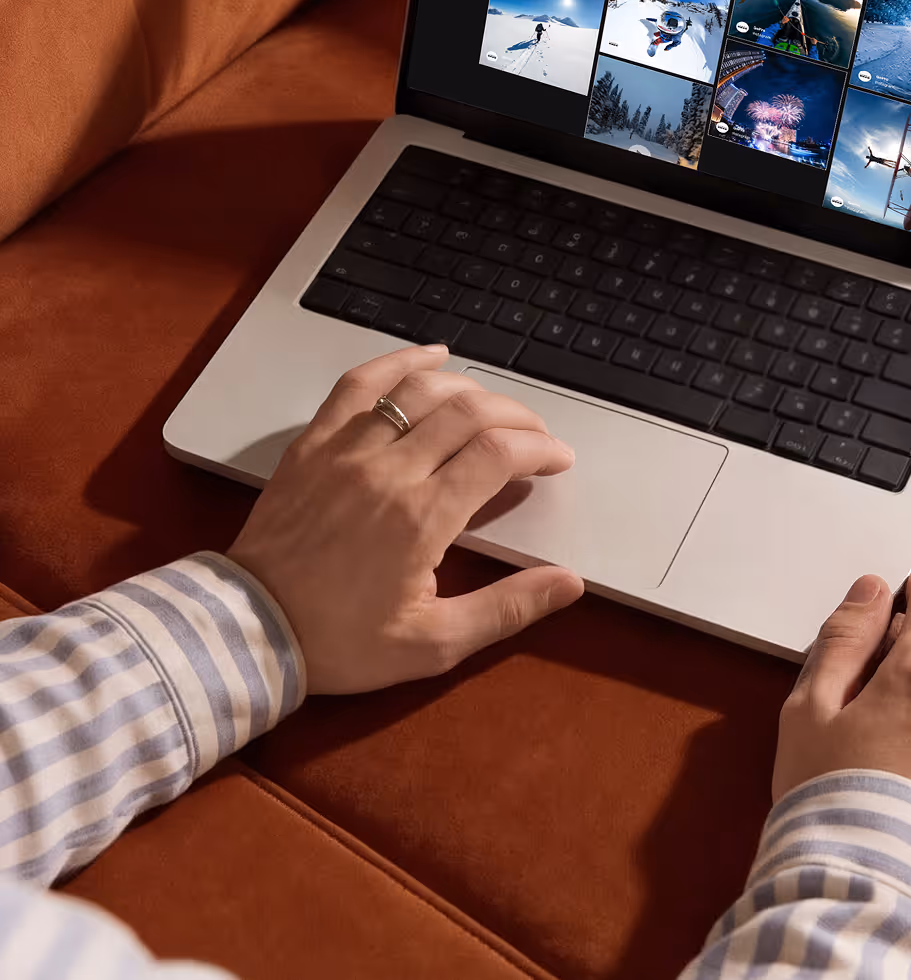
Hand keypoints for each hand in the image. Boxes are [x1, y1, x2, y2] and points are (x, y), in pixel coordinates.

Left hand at [225, 346, 583, 693]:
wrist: (250, 631)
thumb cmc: (342, 642)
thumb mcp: (433, 644)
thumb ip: (506, 609)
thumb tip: (569, 583)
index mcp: (423, 518)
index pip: (499, 454)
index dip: (540, 448)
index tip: (557, 460)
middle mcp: (389, 470)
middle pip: (470, 413)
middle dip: (517, 417)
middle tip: (536, 436)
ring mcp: (347, 449)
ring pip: (422, 391)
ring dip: (470, 390)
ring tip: (494, 408)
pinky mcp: (315, 442)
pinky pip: (361, 383)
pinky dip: (401, 362)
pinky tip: (432, 358)